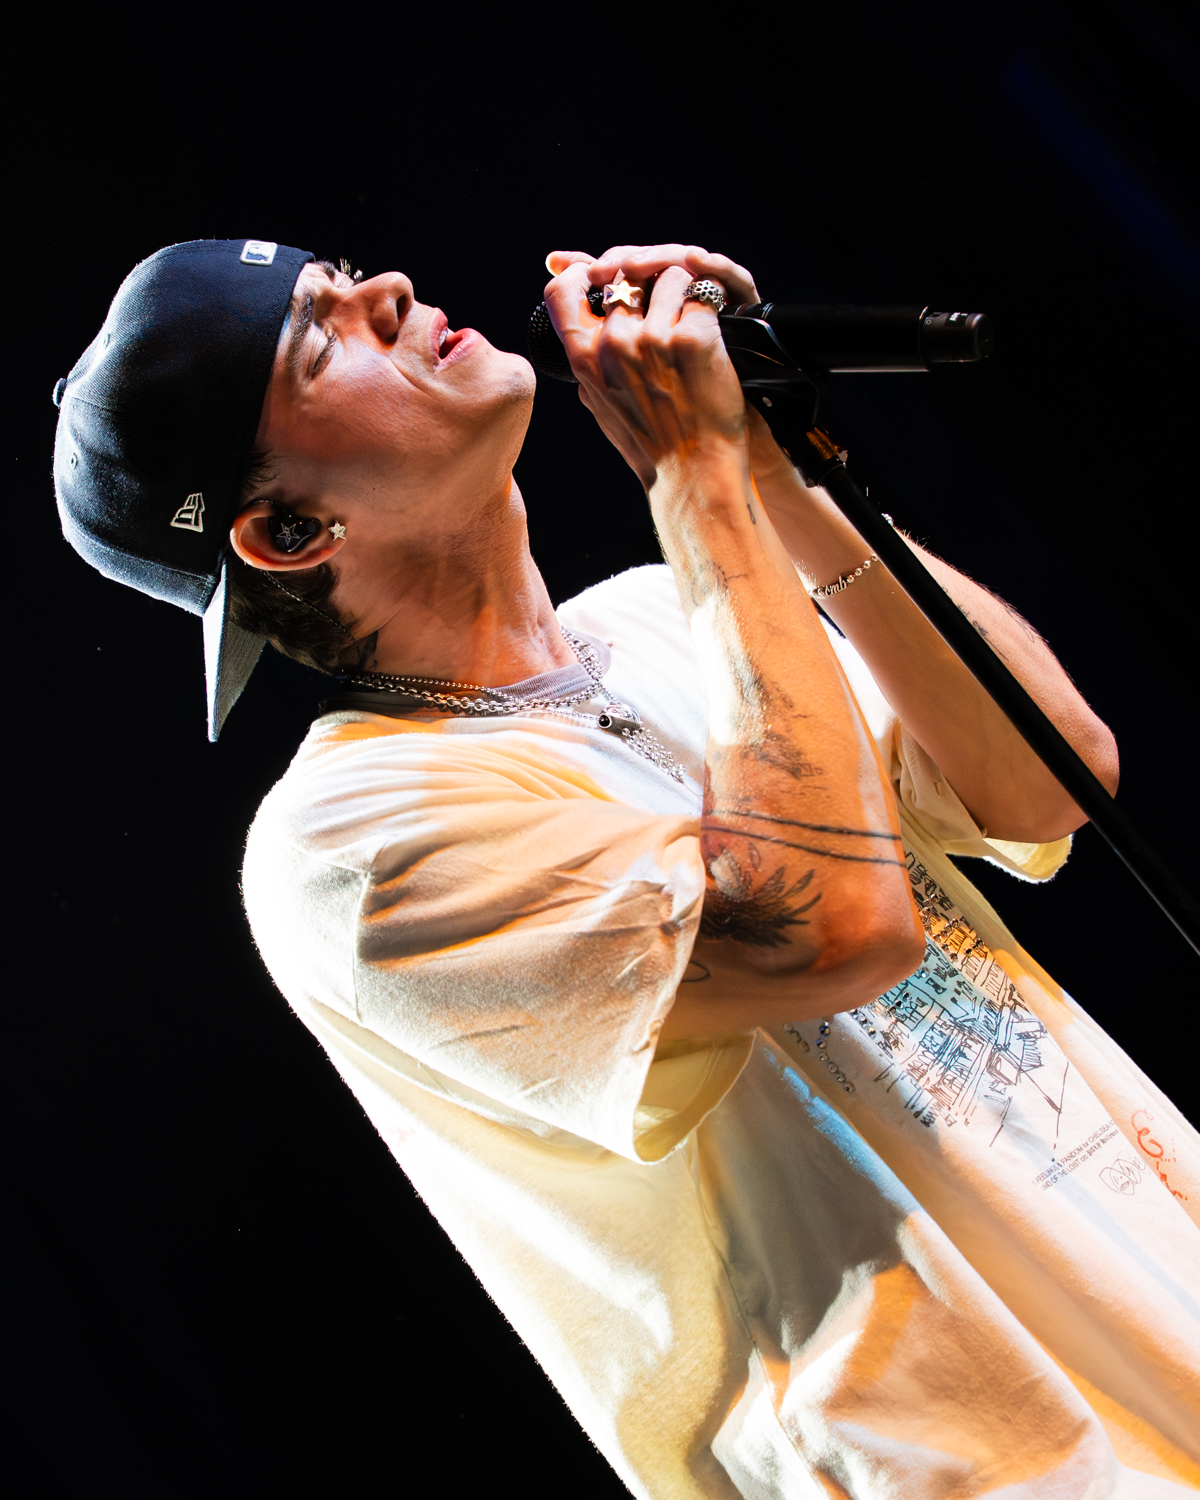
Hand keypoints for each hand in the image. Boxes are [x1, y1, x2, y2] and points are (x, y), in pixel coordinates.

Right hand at [542, 243, 760, 489]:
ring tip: (694, 324)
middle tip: (668, 304)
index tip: (602, 272)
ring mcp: (654, 339)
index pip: (563, 290)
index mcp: (585, 360)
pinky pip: (703, 293)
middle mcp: (614, 344)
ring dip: (685, 290)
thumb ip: (585, 362)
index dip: (582, 271)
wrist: (692, 473)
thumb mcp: (601, 404)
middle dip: (648, 281)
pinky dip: (712, 304)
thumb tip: (572, 329)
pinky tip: (716, 329)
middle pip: (627, 275)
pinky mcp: (693, 338)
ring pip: (668, 276)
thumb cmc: (651, 444)